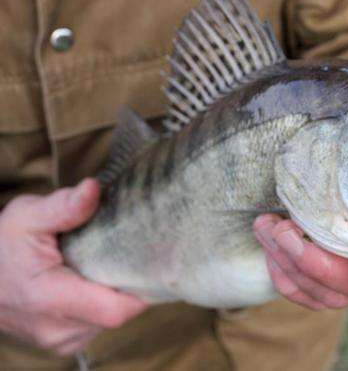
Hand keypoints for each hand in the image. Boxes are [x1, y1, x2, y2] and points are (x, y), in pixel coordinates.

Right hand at [0, 179, 146, 355]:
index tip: (148, 260)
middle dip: (129, 284)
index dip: (140, 288)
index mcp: (49, 298)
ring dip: (114, 294)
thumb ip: (63, 206)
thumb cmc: (2, 246)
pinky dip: (101, 303)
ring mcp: (60, 340)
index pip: (116, 309)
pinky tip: (94, 280)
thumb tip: (92, 188)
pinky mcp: (63, 342)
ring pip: (109, 320)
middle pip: (118, 313)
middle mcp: (57, 327)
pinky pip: (97, 324)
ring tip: (108, 264)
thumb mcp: (27, 217)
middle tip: (131, 253)